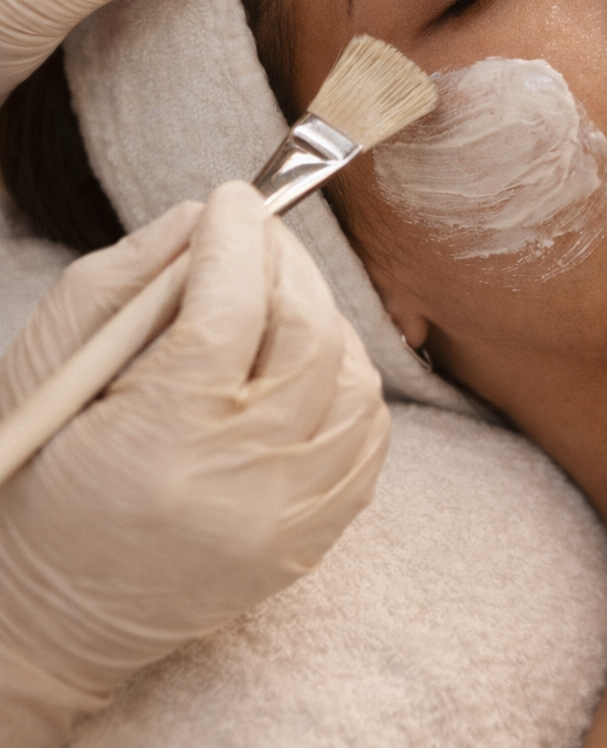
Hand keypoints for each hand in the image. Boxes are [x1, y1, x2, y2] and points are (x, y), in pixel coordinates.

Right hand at [0, 183, 390, 747]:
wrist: (40, 616)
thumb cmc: (33, 476)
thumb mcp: (49, 364)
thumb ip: (126, 277)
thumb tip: (202, 216)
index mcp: (161, 442)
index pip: (234, 308)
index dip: (239, 236)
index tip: (231, 198)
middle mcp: (239, 489)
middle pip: (309, 338)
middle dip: (287, 265)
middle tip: (255, 235)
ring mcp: (285, 524)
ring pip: (354, 384)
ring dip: (322, 320)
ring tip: (275, 297)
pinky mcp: (308, 544)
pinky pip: (365, 441)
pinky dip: (346, 384)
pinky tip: (303, 362)